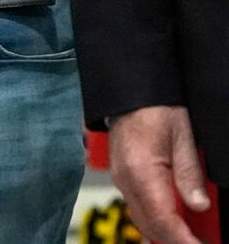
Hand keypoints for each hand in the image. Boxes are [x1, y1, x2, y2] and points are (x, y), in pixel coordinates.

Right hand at [108, 105, 210, 243]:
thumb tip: (198, 205)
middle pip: (149, 226)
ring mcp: (121, 179)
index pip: (163, 220)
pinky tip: (172, 224)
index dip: (183, 240)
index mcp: (141, 172)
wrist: (128, 92)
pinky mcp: (122, 176)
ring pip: (142, 220)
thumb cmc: (154, 107)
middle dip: (174, 241)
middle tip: (199, 243)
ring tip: (190, 238)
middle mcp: (126, 180)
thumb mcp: (184, 137)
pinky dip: (156, 221)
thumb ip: (190, 174)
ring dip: (165, 234)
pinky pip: (138, 207)